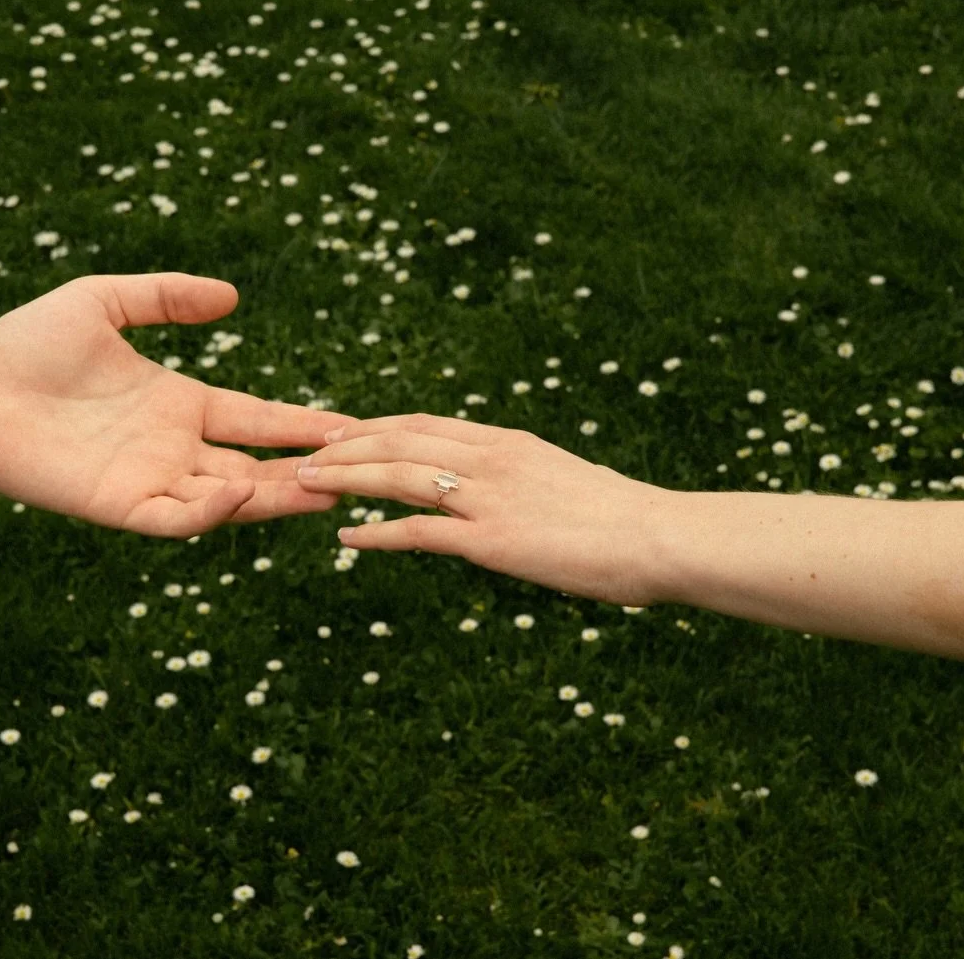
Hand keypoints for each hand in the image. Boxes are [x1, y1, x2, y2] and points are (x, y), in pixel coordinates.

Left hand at [0, 273, 353, 536]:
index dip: (304, 425)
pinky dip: (209, 512)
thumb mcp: (104, 302)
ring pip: (229, 501)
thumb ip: (166, 296)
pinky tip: (237, 491)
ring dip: (275, 499)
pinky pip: (174, 519)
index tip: (355, 425)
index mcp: (180, 405)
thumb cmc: (26, 344)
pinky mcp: (118, 506)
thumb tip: (233, 297)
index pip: (258, 420)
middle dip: (308, 473)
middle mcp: (173, 449)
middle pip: (258, 468)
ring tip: (324, 491)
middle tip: (363, 473)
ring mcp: (149, 480)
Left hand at [295, 414, 671, 605]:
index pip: (423, 423)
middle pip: (397, 440)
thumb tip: (508, 487)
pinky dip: (376, 534)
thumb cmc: (624, 517)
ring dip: (345, 478)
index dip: (373, 426)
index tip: (339, 430)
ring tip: (306, 485)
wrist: (660, 537)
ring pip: (397, 476)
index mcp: (507, 441)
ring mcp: (488, 497)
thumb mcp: (564, 479)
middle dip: (344, 445)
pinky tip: (346, 540)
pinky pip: (417, 534)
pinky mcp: (491, 540)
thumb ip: (525, 477)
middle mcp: (491, 459)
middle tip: (303, 452)